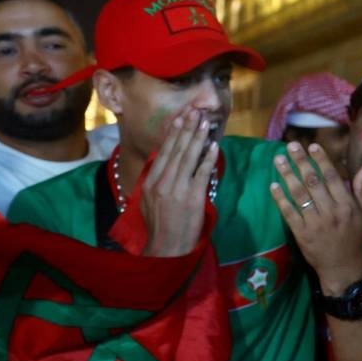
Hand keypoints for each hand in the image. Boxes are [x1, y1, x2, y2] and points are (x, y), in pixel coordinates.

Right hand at [141, 109, 216, 256]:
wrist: (167, 248)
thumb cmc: (159, 226)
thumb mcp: (148, 202)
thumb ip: (155, 182)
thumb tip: (163, 164)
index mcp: (150, 182)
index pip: (164, 153)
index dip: (173, 134)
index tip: (180, 118)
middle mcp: (162, 182)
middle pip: (176, 150)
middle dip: (187, 129)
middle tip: (195, 112)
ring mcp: (177, 189)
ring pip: (188, 157)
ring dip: (198, 138)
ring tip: (205, 123)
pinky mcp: (192, 197)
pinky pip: (201, 173)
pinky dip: (208, 159)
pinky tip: (213, 146)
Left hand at [271, 141, 361, 293]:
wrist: (344, 269)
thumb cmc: (355, 240)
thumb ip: (361, 191)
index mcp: (347, 205)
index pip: (332, 176)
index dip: (321, 160)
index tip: (312, 145)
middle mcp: (331, 211)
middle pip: (313, 181)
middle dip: (301, 162)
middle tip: (291, 146)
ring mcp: (315, 223)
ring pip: (299, 194)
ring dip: (287, 175)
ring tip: (278, 160)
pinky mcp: (302, 234)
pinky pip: (289, 213)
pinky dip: (281, 199)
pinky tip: (273, 186)